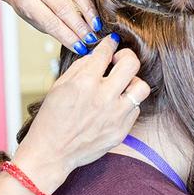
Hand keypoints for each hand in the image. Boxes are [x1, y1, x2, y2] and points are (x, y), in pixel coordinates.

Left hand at [0, 0, 101, 55]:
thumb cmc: (27, 3)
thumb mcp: (34, 19)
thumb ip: (55, 29)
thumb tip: (79, 43)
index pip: (51, 22)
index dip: (68, 36)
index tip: (81, 47)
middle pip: (64, 7)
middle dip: (80, 26)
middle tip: (92, 38)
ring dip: (89, 11)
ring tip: (97, 25)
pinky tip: (93, 10)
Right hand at [12, 35, 150, 190]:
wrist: (52, 152)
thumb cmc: (52, 119)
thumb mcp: (59, 86)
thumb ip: (81, 67)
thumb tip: (98, 56)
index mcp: (85, 83)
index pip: (106, 52)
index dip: (110, 43)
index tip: (112, 42)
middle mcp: (103, 97)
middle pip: (132, 64)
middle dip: (126, 56)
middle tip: (119, 60)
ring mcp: (115, 116)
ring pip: (141, 87)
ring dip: (132, 82)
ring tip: (121, 86)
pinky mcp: (121, 131)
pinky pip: (135, 109)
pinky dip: (127, 104)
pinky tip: (114, 106)